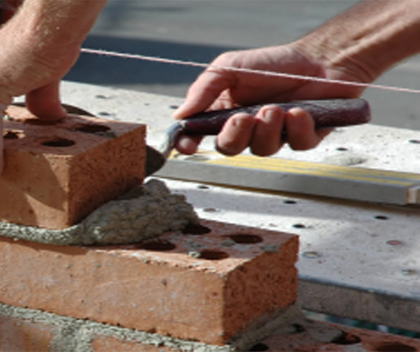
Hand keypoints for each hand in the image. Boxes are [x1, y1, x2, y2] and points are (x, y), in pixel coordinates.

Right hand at [173, 44, 366, 155]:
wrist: (319, 58)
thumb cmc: (273, 62)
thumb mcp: (229, 67)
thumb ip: (203, 89)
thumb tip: (180, 115)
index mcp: (224, 111)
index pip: (200, 134)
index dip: (190, 143)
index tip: (188, 145)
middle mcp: (247, 127)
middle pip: (229, 148)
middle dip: (235, 135)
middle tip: (244, 117)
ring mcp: (274, 134)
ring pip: (261, 150)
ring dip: (267, 129)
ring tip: (276, 107)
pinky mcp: (303, 137)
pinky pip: (296, 145)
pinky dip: (296, 128)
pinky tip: (298, 112)